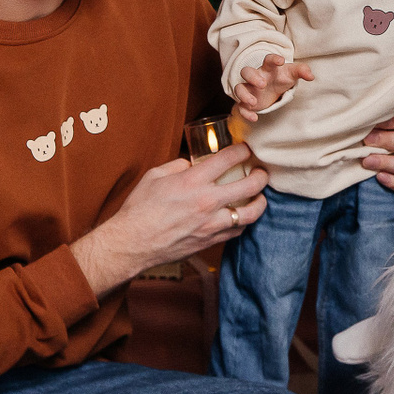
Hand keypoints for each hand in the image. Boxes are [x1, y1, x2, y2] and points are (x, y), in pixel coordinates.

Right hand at [69, 144, 267, 297]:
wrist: (131, 244)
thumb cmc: (140, 209)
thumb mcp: (155, 176)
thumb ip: (178, 166)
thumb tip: (193, 163)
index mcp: (192, 181)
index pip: (228, 159)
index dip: (242, 150)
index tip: (245, 149)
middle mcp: (207, 202)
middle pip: (250, 186)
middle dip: (261, 175)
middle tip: (261, 172)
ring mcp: (211, 224)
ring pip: (250, 213)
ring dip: (259, 202)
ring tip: (259, 196)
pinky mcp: (210, 241)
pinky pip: (237, 231)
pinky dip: (243, 222)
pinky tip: (242, 215)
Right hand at [232, 53, 313, 121]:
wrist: (272, 89)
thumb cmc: (282, 78)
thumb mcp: (292, 74)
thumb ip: (302, 71)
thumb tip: (311, 76)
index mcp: (268, 68)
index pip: (268, 60)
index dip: (273, 59)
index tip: (281, 61)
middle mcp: (256, 77)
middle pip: (247, 71)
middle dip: (252, 77)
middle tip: (262, 84)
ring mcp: (249, 89)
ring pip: (239, 88)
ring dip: (244, 95)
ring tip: (254, 102)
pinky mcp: (246, 102)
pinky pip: (240, 106)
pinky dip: (245, 112)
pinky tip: (254, 118)